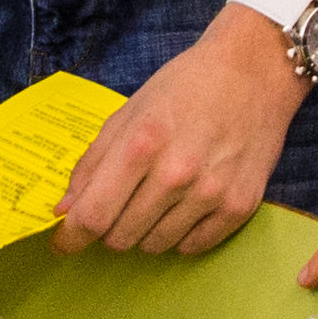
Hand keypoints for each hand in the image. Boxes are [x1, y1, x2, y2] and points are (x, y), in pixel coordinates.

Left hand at [53, 18, 304, 257]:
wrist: (255, 71)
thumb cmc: (186, 87)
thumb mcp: (129, 113)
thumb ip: (93, 163)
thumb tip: (64, 210)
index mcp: (141, 144)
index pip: (93, 215)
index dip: (70, 238)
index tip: (62, 244)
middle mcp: (176, 174)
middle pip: (120, 237)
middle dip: (110, 227)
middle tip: (120, 203)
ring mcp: (211, 194)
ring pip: (155, 246)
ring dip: (146, 230)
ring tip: (157, 196)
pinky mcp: (240, 206)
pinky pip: (193, 247)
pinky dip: (180, 234)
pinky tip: (184, 206)